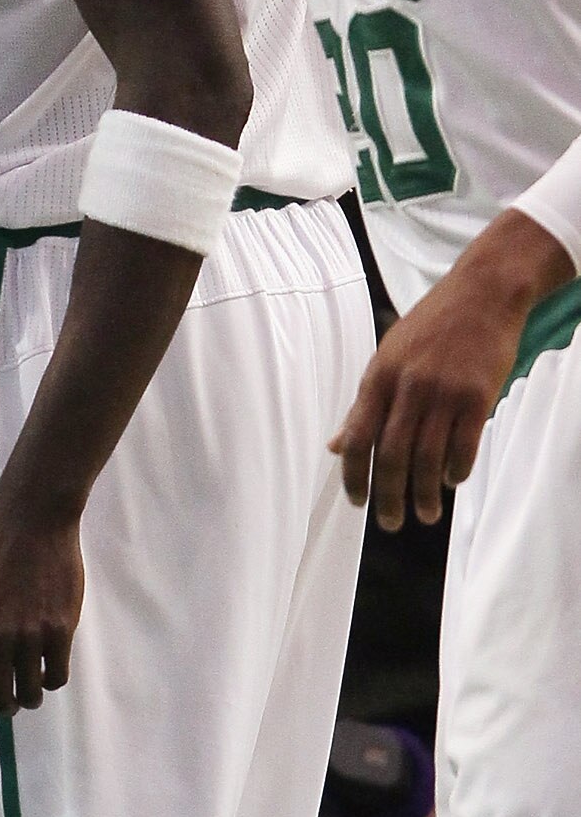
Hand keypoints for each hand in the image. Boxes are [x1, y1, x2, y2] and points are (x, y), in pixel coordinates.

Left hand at [0, 495, 83, 713]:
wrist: (32, 520)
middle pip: (0, 699)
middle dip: (1, 707)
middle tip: (5, 701)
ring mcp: (31, 636)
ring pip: (31, 694)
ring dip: (27, 699)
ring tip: (27, 689)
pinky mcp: (61, 629)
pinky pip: (57, 676)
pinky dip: (50, 680)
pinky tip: (45, 670)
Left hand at [330, 212, 571, 526]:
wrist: (482, 293)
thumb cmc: (430, 327)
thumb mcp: (386, 357)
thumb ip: (363, 404)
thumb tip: (334, 446)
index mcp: (378, 377)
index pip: (356, 438)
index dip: (354, 476)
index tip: (357, 502)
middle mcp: (408, 387)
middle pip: (392, 456)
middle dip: (389, 496)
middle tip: (391, 523)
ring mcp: (444, 391)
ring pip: (429, 458)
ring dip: (424, 494)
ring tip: (425, 514)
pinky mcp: (478, 395)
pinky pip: (464, 445)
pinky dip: (456, 471)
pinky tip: (451, 482)